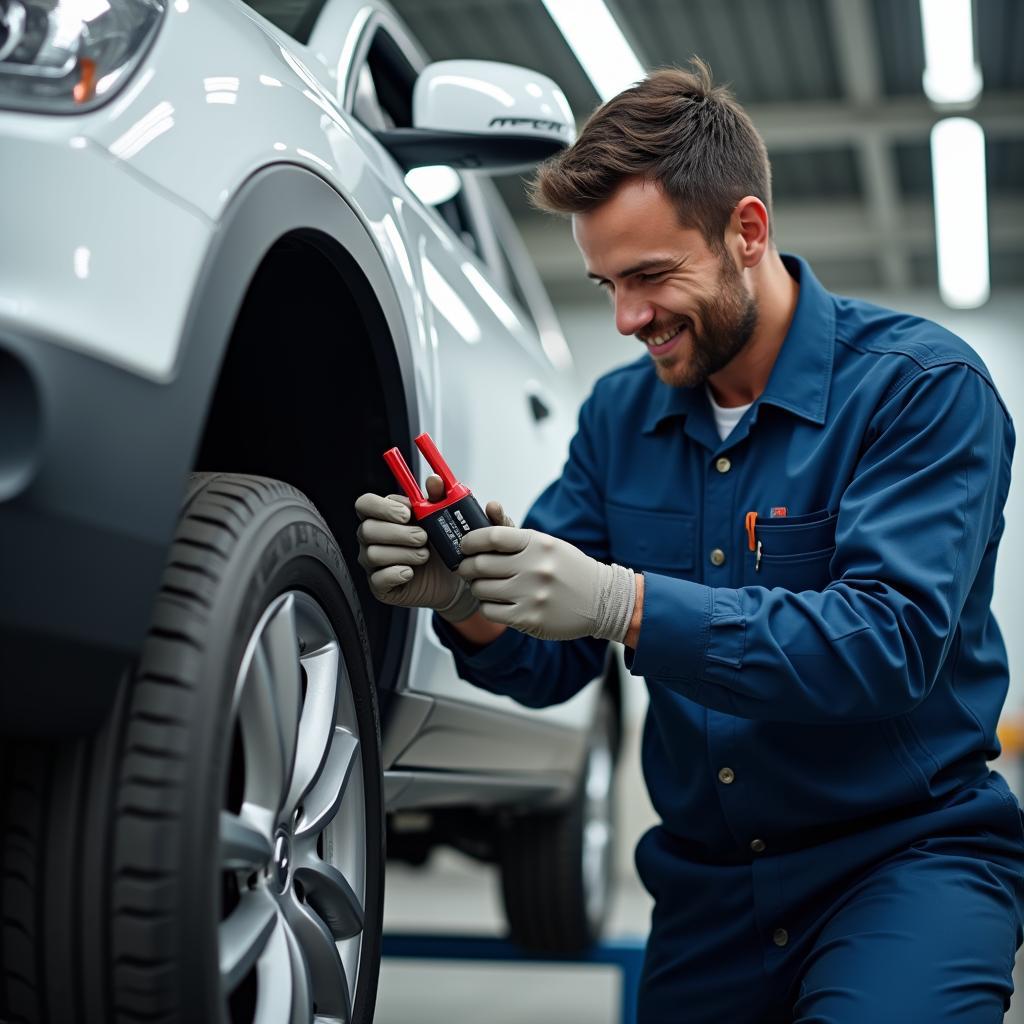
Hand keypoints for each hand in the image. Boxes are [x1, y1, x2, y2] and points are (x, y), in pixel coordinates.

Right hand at [355, 475, 476, 620]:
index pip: (365, 504)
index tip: (407, 513)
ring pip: (373, 554)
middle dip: (398, 533)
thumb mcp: (444, 518)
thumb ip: (438, 497)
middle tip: (423, 538)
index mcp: (383, 516)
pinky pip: (378, 579)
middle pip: (366, 530)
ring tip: (424, 555)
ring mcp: (372, 562)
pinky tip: (412, 572)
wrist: (452, 577)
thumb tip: (434, 480)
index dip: (382, 507)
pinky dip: (397, 574)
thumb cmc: (442, 543)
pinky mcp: (379, 585)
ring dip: (404, 553)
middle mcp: (372, 538)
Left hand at [457, 526, 635, 641]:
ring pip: (481, 589)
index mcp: (537, 544)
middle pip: (480, 564)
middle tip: (467, 568)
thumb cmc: (569, 569)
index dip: (470, 541)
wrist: (602, 600)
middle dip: (467, 567)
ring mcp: (531, 595)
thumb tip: (484, 519)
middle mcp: (534, 568)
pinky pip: (490, 612)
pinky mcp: (528, 619)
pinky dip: (488, 606)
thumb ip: (515, 537)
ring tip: (485, 586)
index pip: (491, 536)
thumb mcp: (547, 545)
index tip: (464, 545)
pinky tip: (497, 603)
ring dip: (477, 587)